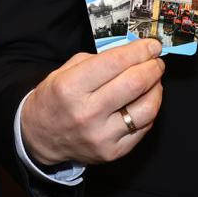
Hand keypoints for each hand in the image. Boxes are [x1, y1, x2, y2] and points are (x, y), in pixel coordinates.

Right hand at [20, 39, 164, 166]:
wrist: (41, 135)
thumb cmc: (55, 98)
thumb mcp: (65, 70)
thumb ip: (98, 60)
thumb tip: (133, 53)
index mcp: (71, 87)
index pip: (115, 62)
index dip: (139, 51)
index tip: (151, 45)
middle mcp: (86, 113)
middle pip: (134, 83)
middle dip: (152, 67)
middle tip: (156, 60)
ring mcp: (101, 136)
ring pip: (146, 108)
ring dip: (156, 88)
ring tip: (153, 80)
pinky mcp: (113, 151)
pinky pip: (144, 127)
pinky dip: (149, 109)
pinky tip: (145, 100)